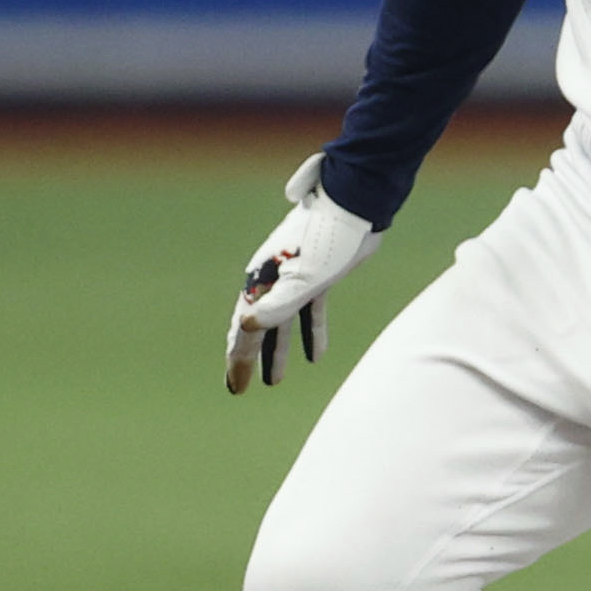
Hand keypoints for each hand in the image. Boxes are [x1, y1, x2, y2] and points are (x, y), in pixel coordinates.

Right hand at [225, 155, 383, 392]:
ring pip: (283, 322)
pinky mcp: (319, 275)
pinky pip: (309, 311)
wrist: (355, 203)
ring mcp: (295, 277)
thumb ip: (278, 305)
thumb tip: (245, 325)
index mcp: (262, 279)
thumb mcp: (304, 278)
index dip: (237, 358)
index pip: (244, 327)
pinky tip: (315, 356)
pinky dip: (310, 333)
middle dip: (249, 358)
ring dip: (277, 350)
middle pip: (257, 327)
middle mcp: (273, 279)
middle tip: (241, 387)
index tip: (235, 386)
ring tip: (274, 380)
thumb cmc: (328, 239)